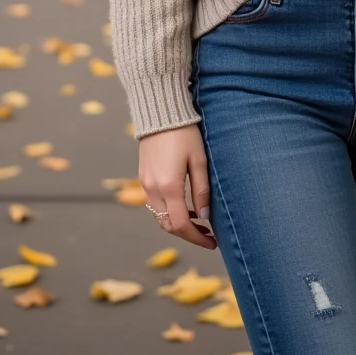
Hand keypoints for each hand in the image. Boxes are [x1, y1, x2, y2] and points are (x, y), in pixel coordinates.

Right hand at [139, 124, 216, 250]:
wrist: (160, 112)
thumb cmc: (184, 133)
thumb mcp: (199, 160)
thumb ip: (201, 190)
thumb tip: (204, 216)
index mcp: (169, 186)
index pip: (181, 225)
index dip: (197, 237)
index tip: (212, 242)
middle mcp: (153, 189)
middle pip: (168, 225)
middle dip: (188, 234)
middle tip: (208, 235)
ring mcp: (145, 184)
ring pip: (160, 217)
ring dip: (177, 224)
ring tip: (199, 222)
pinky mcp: (143, 177)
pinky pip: (155, 204)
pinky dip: (169, 212)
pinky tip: (184, 207)